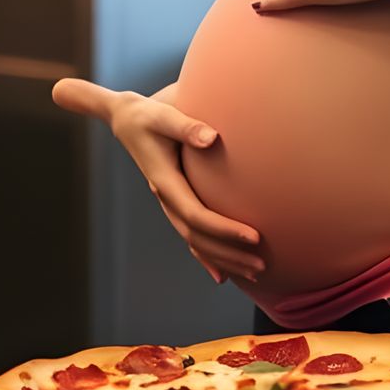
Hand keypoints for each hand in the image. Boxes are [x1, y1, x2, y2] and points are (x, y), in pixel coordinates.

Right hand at [50, 78, 264, 282]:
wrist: (127, 119)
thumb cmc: (148, 115)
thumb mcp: (163, 115)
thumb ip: (186, 126)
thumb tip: (213, 138)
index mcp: (165, 181)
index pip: (197, 215)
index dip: (225, 229)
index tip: (254, 237)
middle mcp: (166, 197)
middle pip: (197, 236)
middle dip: (230, 253)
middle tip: (262, 265)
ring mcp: (170, 202)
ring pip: (196, 240)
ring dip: (224, 258)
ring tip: (254, 272)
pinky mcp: (175, 200)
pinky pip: (192, 234)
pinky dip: (207, 255)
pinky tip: (223, 274)